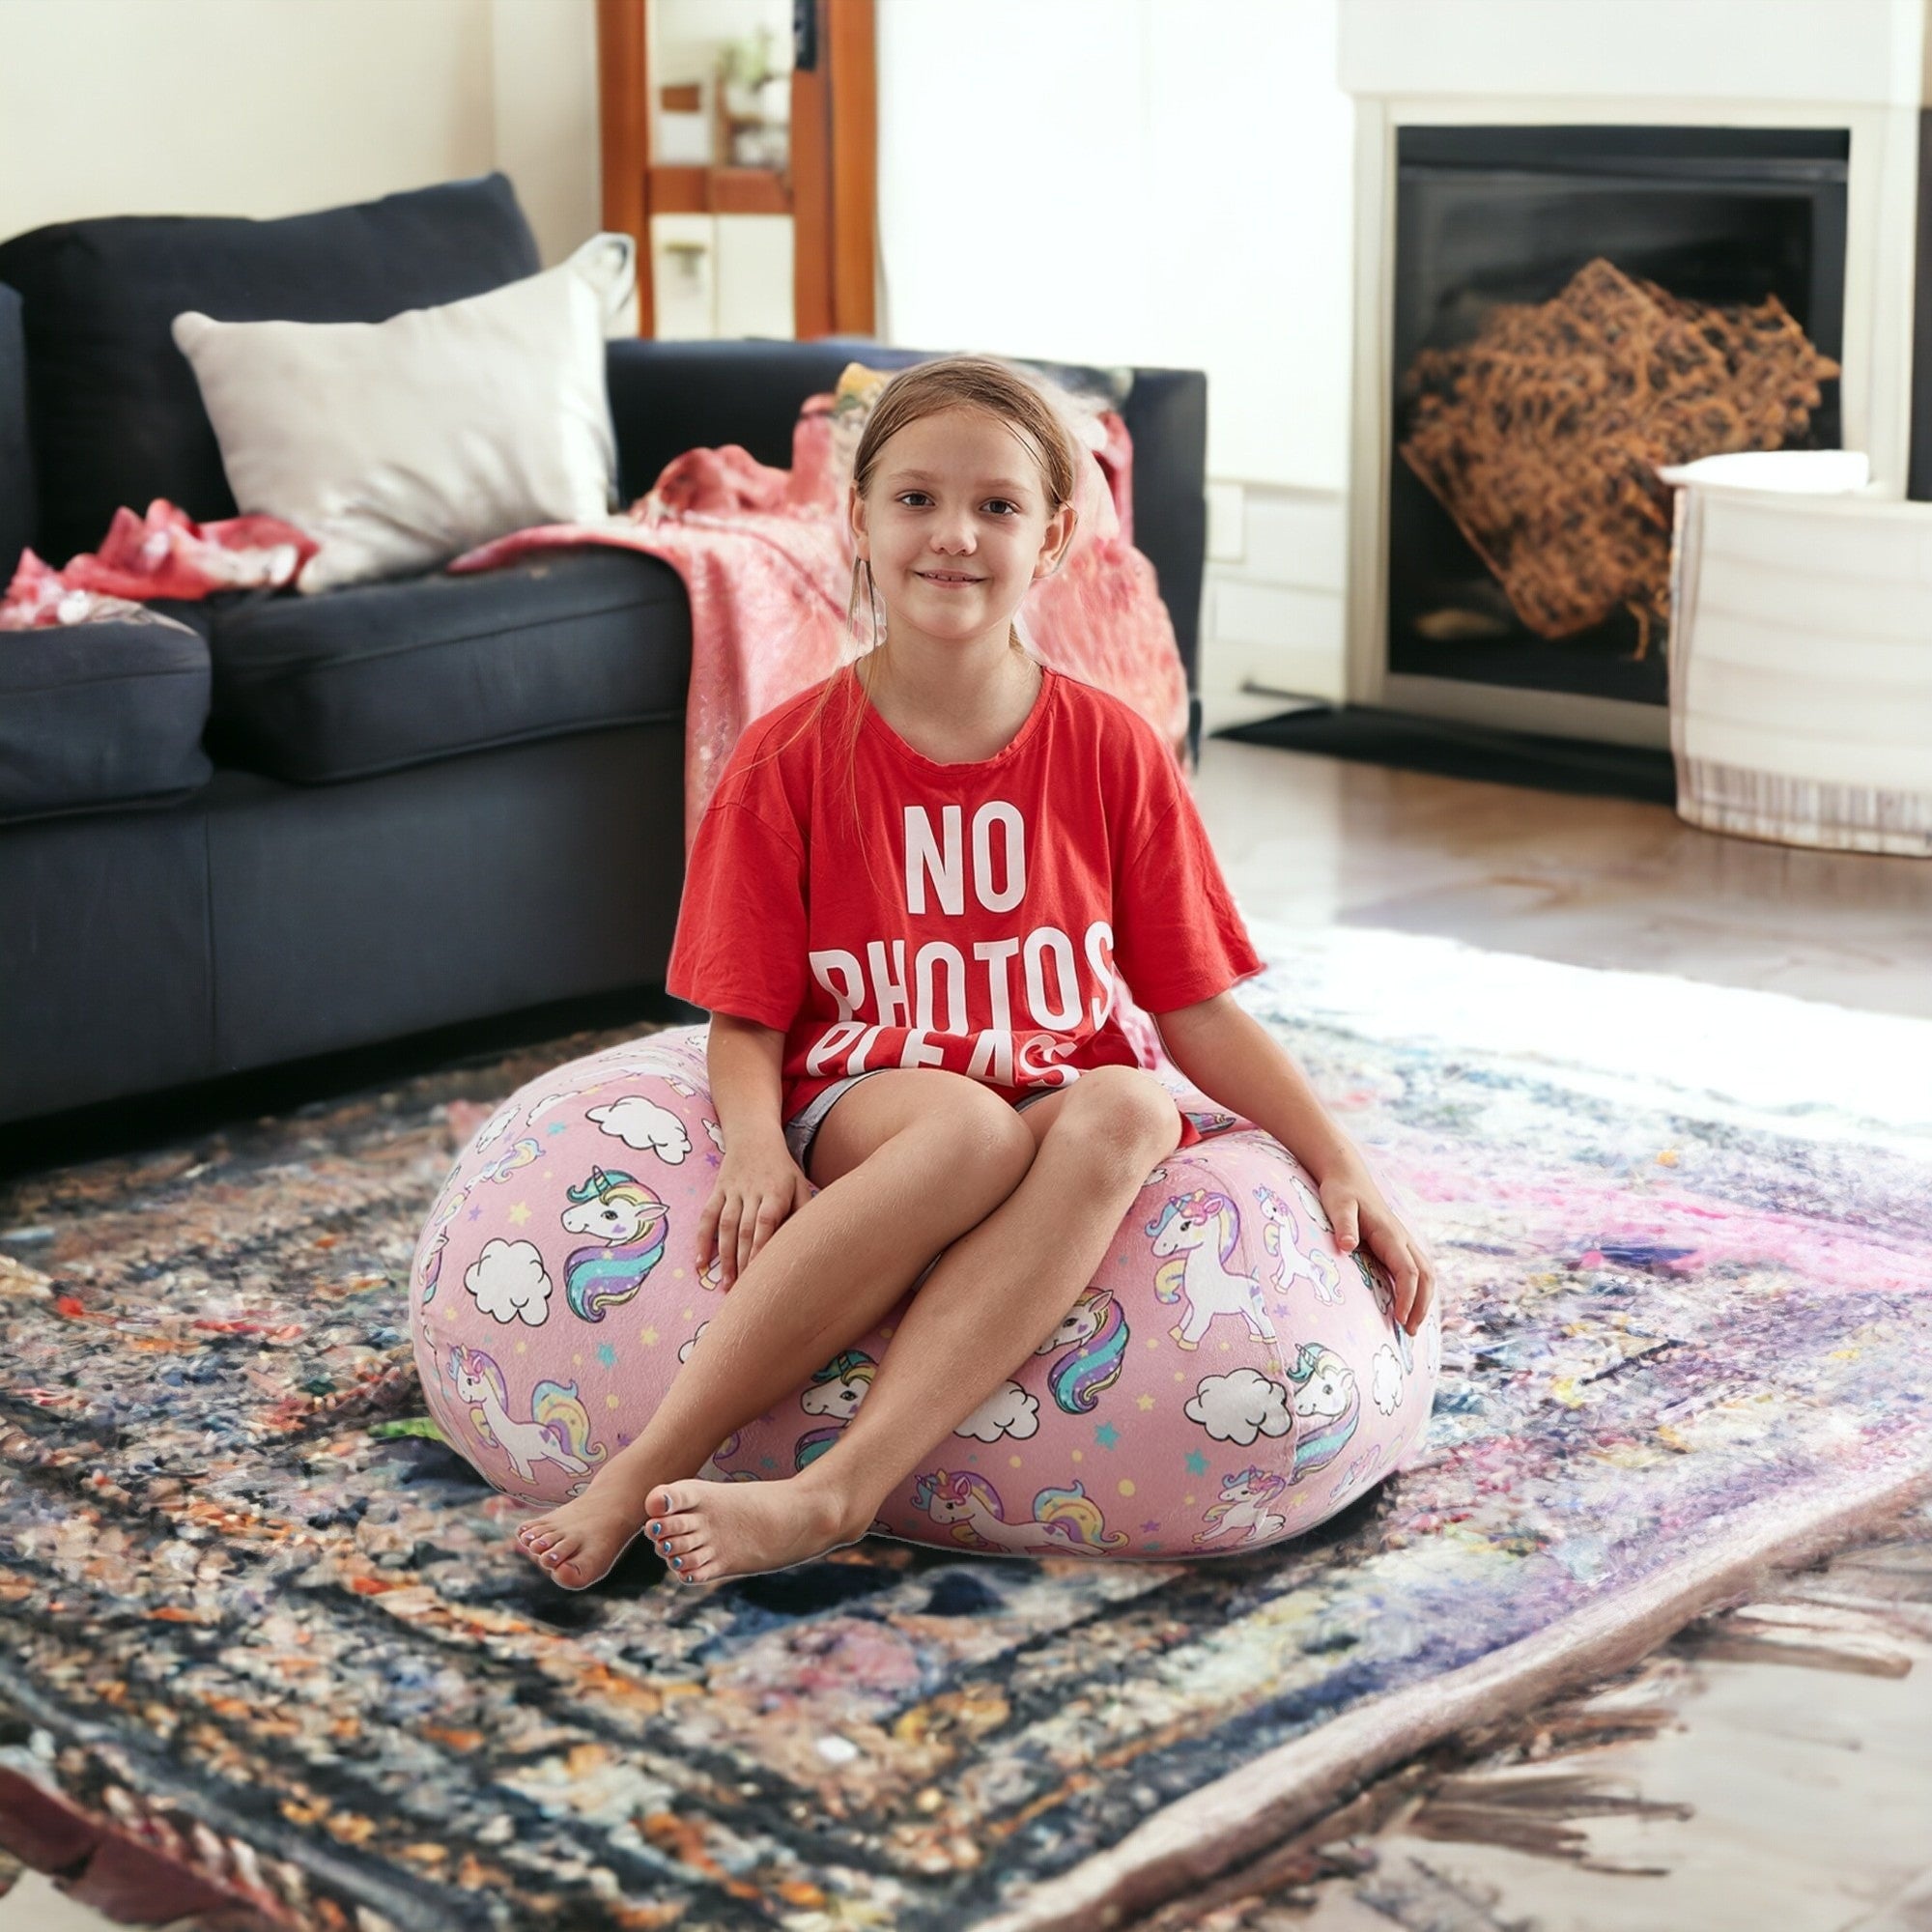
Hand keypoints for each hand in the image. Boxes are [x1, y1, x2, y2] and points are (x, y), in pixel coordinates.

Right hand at [697, 1138, 812, 1289]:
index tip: (760, 1272)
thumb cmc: (782, 1167)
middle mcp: (752, 1192)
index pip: (766, 1223)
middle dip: (743, 1261)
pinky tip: (700, 1263)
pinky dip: (701, 1240)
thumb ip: (804, 1211)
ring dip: (724, 1257)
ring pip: (725, 1227)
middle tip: (743, 1292)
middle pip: (744, 1230)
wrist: (753, 1135)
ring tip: (726, 1285)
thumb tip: (809, 1241)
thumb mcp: (800, 1183)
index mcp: (776, 1192)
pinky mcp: (717, 1191)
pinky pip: (707, 1216)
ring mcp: (731, 1192)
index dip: (761, 1247)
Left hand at [1317, 1156, 1435, 1336]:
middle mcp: (1402, 1239)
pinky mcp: (1396, 1244)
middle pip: (1426, 1276)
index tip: (1401, 1320)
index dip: (1408, 1297)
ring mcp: (1402, 1241)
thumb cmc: (1340, 1190)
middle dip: (1423, 1305)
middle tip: (1411, 1332)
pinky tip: (1408, 1306)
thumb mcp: (1338, 1204)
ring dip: (1424, 1300)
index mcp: (1391, 1234)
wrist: (1347, 1174)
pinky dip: (1418, 1290)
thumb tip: (1347, 1246)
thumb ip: (1343, 1224)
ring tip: (1412, 1326)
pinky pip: (1416, 1270)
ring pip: (1426, 1273)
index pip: (1408, 1271)